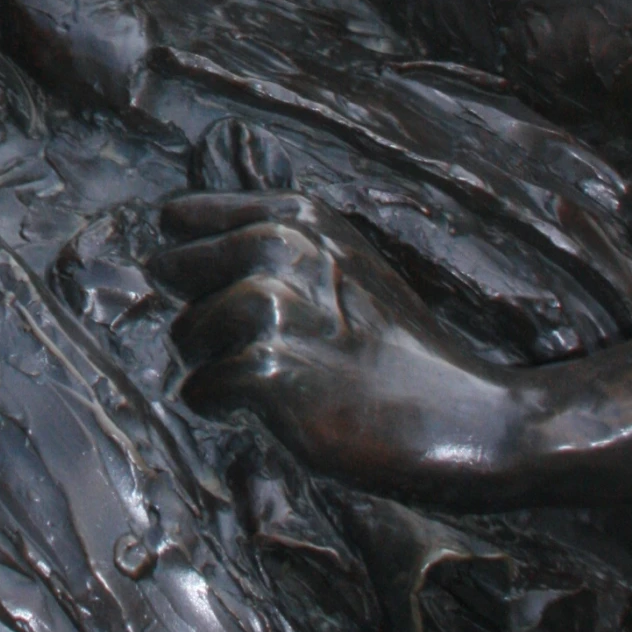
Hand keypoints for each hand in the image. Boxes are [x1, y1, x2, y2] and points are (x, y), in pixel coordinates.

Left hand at [150, 193, 519, 503]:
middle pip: (171, 269)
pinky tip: (259, 410)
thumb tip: (168, 252)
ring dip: (207, 365)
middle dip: (190, 310)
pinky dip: (216, 405)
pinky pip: (200, 387)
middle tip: (236, 346)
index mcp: (297, 216)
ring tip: (259, 382)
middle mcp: (280, 248)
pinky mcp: (271, 370)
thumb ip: (270, 244)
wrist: (463, 416)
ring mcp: (274, 306)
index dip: (181, 253)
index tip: (190, 283)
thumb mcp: (342, 263)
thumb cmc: (396, 346)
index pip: (184, 215)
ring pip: (184, 333)